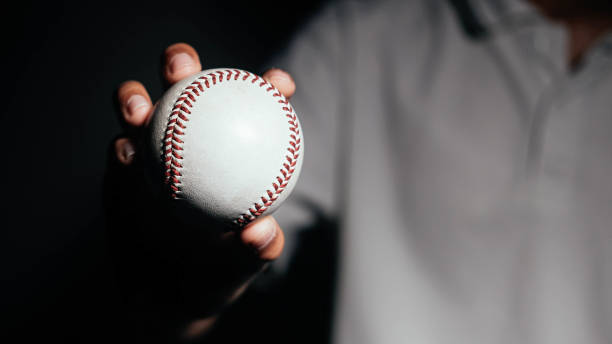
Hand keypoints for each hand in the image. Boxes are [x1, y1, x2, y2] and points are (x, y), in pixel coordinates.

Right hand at [104, 43, 296, 339]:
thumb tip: (263, 229)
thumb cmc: (215, 276)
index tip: (279, 83)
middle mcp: (190, 143)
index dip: (266, 87)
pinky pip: (118, 154)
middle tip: (183, 69)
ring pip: (139, 111)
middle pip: (184, 90)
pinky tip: (126, 152)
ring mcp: (151, 154)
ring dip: (133, 98)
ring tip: (139, 109)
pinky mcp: (121, 174)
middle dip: (179, 62)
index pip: (250, 110)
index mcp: (230, 155)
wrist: (167, 299)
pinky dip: (120, 148)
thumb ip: (255, 250)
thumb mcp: (240, 267)